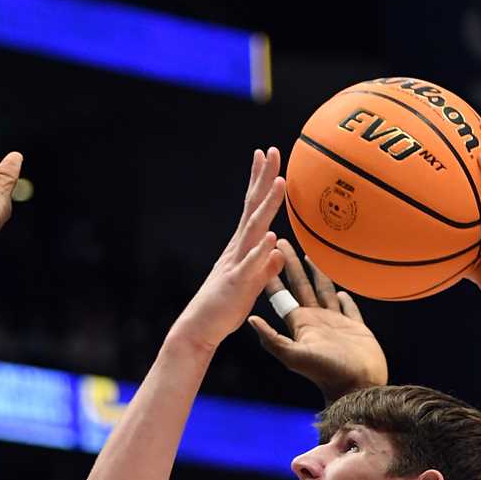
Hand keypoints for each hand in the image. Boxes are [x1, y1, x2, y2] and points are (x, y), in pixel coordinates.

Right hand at [172, 149, 285, 355]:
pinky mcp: (236, 283)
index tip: (267, 156)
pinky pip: (251, 265)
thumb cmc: (225, 308)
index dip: (260, 182)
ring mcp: (237, 264)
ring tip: (280, 183)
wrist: (200, 328)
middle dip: (263, 179)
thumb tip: (279, 251)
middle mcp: (238, 249)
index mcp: (242, 248)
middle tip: (273, 151)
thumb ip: (265, 267)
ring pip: (254, 230)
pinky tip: (271, 235)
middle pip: (253, 208)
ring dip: (267, 206)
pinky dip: (260, 249)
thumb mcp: (251, 286)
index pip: (253, 208)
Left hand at [248, 242, 387, 400]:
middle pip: (301, 285)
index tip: (266, 253)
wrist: (358, 387)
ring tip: (311, 253)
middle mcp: (315, 321)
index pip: (283, 294)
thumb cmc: (328, 372)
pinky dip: (345, 298)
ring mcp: (336, 324)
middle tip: (283, 241)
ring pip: (324, 290)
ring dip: (317, 273)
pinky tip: (341, 289)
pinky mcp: (356, 328)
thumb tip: (250, 319)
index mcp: (301, 324)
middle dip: (291, 264)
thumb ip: (273, 339)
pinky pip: (348, 308)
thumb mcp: (296, 355)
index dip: (273, 275)